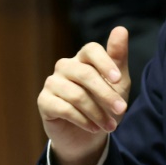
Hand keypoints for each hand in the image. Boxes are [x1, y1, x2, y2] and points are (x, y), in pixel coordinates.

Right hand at [37, 26, 130, 164]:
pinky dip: (83, 120)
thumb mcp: (118, 83)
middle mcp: (66, 66)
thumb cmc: (104, 103)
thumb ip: (118, 57)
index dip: (105, 63)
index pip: (91, 49)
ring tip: (109, 125)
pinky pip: (64, 108)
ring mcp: (53, 82)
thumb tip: (121, 28)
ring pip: (76, 94)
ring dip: (97, 113)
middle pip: (85, 74)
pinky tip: (94, 128)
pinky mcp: (44, 101)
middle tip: (121, 110)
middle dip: (106, 94)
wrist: (88, 135)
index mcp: (84, 58)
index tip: (119, 80)